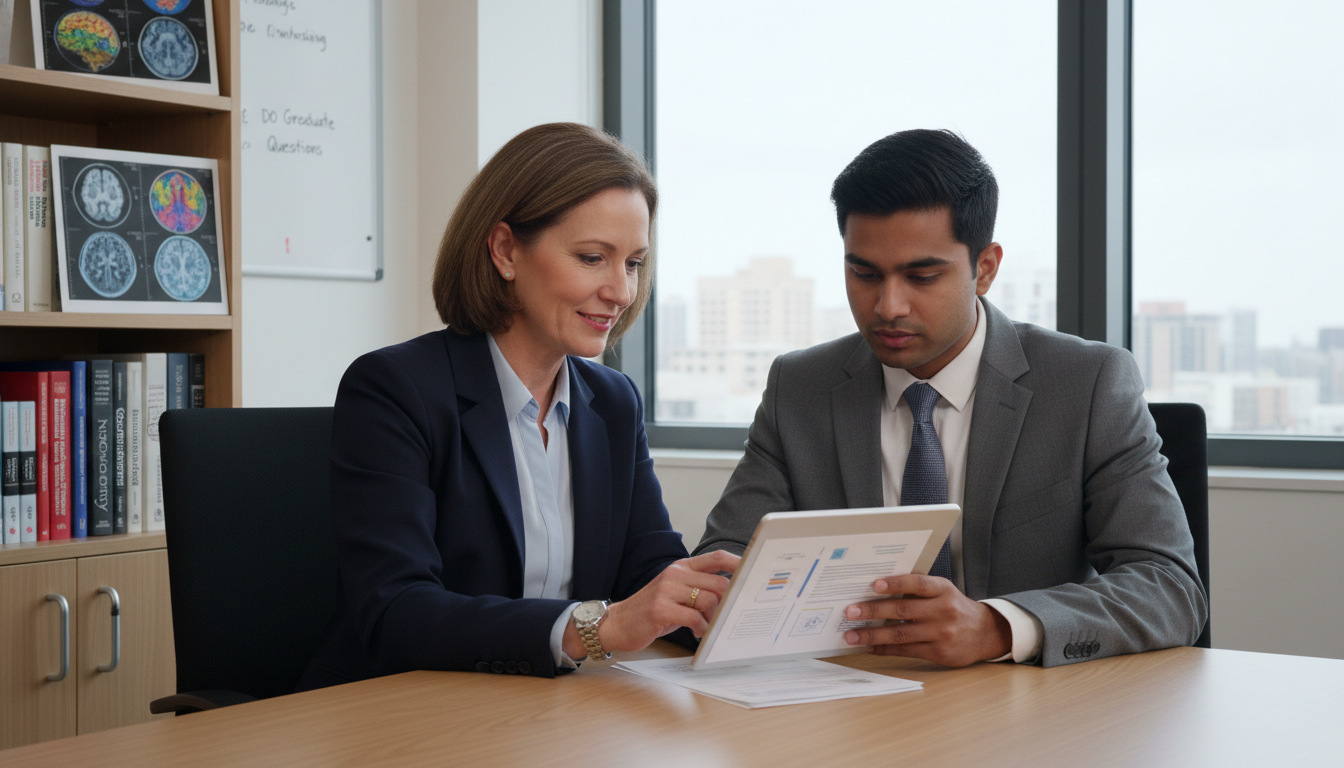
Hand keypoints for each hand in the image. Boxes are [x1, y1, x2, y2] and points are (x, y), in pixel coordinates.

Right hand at [563, 550, 739, 657]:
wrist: (618, 623)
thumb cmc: (652, 611)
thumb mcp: (675, 593)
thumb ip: (699, 589)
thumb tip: (731, 595)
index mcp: (681, 567)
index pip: (716, 557)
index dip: (738, 563)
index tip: (753, 572)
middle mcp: (674, 574)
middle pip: (718, 583)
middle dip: (728, 603)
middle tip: (728, 617)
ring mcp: (666, 590)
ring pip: (708, 601)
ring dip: (713, 619)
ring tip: (707, 628)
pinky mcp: (660, 608)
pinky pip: (694, 618)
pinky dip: (701, 628)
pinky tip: (697, 633)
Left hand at [841, 574, 1011, 666]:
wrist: (984, 633)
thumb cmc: (953, 607)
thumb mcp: (942, 591)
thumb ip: (917, 590)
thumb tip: (876, 590)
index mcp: (942, 589)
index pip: (917, 583)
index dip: (896, 584)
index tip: (874, 585)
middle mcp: (944, 610)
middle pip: (903, 610)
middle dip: (873, 611)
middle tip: (850, 612)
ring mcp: (942, 633)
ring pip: (901, 634)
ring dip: (873, 635)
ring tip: (852, 636)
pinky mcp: (939, 652)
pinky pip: (907, 651)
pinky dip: (886, 649)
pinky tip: (871, 647)